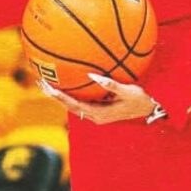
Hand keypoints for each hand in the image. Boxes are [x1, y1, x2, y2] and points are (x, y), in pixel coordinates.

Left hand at [39, 72, 154, 124]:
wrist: (149, 110)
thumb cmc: (140, 100)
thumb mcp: (127, 91)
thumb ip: (110, 84)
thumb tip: (93, 74)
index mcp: (99, 114)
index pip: (74, 105)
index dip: (60, 97)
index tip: (49, 87)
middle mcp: (94, 116)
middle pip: (69, 106)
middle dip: (54, 95)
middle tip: (40, 82)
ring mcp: (96, 114)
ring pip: (73, 104)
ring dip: (60, 95)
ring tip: (47, 83)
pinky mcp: (99, 109)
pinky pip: (80, 101)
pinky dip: (71, 93)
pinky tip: (66, 83)